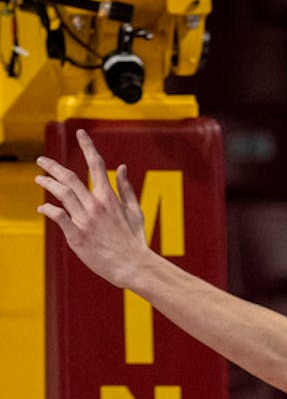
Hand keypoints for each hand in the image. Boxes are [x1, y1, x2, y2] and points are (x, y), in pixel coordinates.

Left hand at [35, 129, 149, 288]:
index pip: (97, 165)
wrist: (132, 265)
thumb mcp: (135, 211)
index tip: (80, 133)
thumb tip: (122, 168)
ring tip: (39, 178)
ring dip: (47, 184)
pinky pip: (57, 216)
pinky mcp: (75, 234)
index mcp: (110, 197)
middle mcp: (95, 205)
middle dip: (52, 166)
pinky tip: (43, 206)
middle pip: (69, 178)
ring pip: (61, 194)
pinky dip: (48, 209)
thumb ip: (126, 188)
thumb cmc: (135, 240)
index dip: (87, 146)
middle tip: (41, 160)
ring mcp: (84, 219)